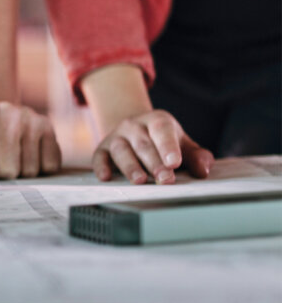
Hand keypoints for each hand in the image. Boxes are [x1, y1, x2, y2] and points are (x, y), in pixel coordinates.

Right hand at [92, 110, 212, 183]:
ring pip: (121, 149)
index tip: (174, 163)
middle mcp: (134, 125)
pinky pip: (99, 156)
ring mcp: (116, 136)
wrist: (134, 131)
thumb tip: (203, 171)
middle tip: (165, 180)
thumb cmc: (163, 143)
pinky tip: (106, 177)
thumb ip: (196, 157)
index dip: (168, 146)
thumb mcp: (182, 145)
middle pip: (143, 144)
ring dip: (130, 166)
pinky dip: (101, 166)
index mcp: (157, 121)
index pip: (162, 130)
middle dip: (154, 163)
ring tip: (140, 181)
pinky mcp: (102, 148)